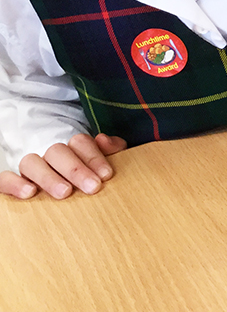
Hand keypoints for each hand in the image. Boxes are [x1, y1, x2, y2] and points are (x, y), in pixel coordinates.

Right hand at [0, 133, 126, 199]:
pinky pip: (4, 179)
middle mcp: (48, 154)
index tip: (106, 175)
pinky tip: (29, 193)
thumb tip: (104, 139)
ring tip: (65, 192)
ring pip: (32, 163)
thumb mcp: (99, 158)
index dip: (94, 158)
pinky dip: (14, 184)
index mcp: (71, 146)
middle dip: (77, 170)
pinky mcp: (10, 179)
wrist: (52, 170)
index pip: (80, 143)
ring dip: (49, 178)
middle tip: (93, 187)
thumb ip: (110, 148)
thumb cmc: (83, 169)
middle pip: (58, 152)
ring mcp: (29, 166)